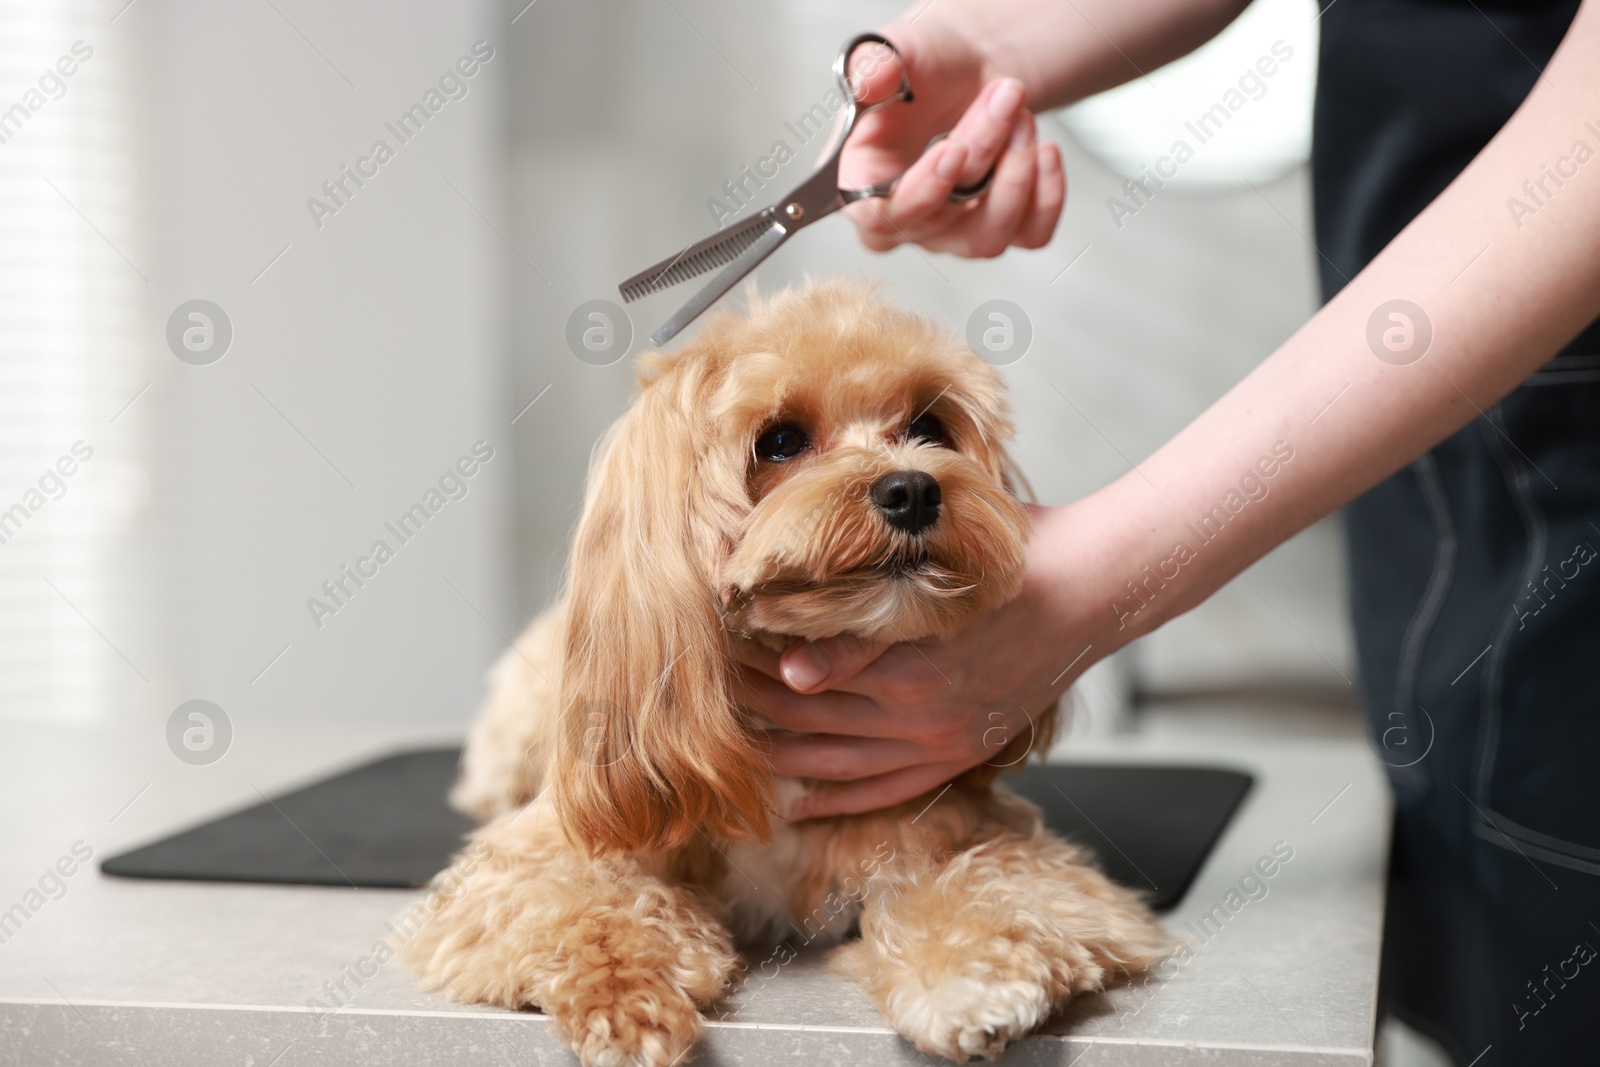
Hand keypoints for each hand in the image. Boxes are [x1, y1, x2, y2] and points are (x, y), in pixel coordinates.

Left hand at [733, 504, 1132, 818]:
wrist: (1090, 585)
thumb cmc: (1006, 554)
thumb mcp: (931, 564)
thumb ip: (861, 615)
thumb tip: (793, 655)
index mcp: (903, 660)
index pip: (801, 673)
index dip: (752, 664)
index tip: (713, 652)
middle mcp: (916, 710)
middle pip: (810, 717)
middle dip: (752, 707)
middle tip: (706, 698)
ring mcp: (940, 738)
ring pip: (838, 760)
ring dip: (782, 756)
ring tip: (733, 747)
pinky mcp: (960, 751)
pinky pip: (887, 790)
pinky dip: (838, 800)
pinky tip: (797, 802)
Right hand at [840, 22, 1065, 256]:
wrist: (968, 69)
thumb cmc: (923, 68)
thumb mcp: (891, 51)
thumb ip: (873, 64)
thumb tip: (871, 79)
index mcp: (862, 185)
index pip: (880, 217)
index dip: (920, 191)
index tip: (955, 150)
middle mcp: (906, 219)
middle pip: (941, 217)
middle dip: (982, 149)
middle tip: (1006, 95)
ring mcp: (952, 233)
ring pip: (987, 237)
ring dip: (1016, 175)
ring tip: (1023, 116)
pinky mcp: (1000, 230)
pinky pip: (1030, 236)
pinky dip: (1047, 195)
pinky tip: (1046, 150)